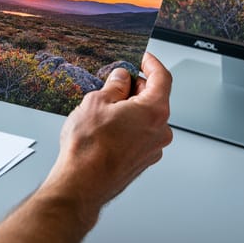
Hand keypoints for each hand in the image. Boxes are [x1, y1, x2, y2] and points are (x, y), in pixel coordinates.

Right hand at [42, 52, 173, 221]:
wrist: (81, 184)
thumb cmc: (89, 148)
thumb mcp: (96, 102)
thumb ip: (114, 86)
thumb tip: (121, 78)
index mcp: (154, 111)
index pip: (163, 78)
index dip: (152, 63)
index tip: (144, 58)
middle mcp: (160, 131)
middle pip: (154, 98)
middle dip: (136, 88)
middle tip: (115, 83)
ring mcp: (152, 149)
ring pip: (146, 119)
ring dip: (130, 109)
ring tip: (104, 110)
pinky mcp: (142, 161)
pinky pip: (140, 135)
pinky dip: (129, 127)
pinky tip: (106, 129)